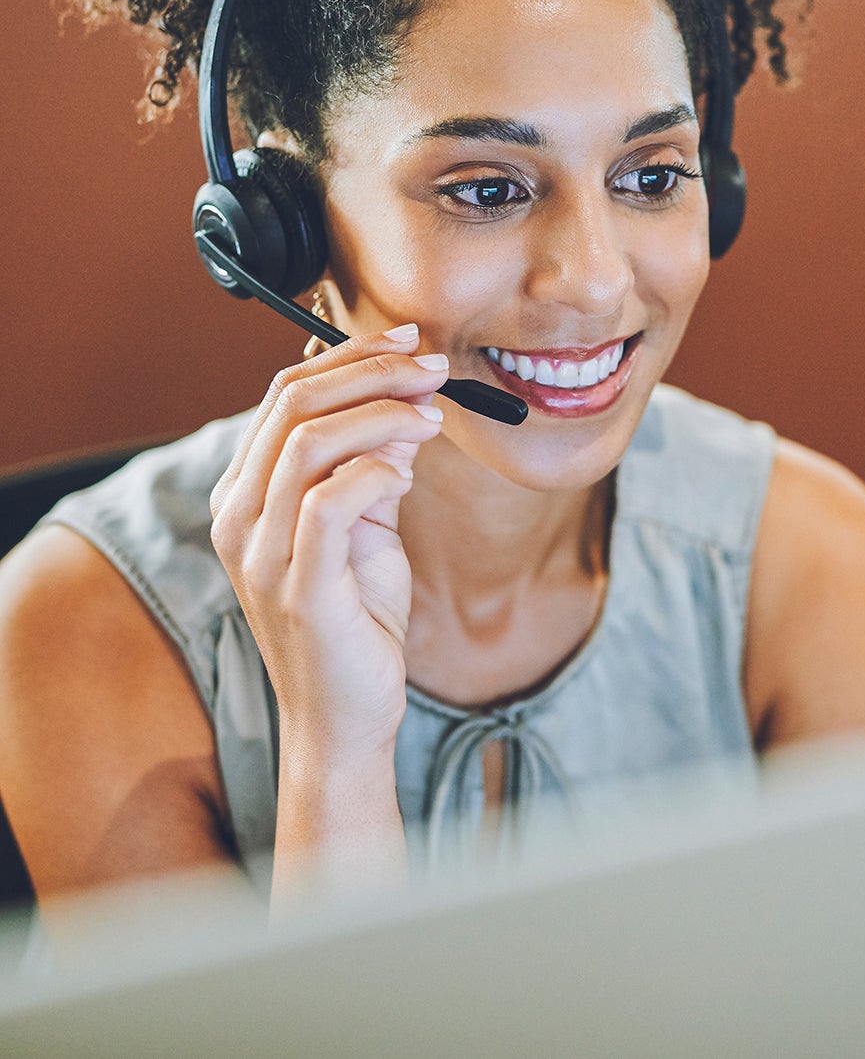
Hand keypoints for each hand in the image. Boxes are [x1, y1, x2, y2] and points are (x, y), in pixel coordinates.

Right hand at [209, 323, 446, 759]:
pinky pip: (328, 502)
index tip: (407, 342)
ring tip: (431, 419)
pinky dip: (375, 472)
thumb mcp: (369, 529)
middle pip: (292, 405)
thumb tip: (405, 408)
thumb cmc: (357, 621)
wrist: (346, 718)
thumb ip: (375, 467)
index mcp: (246, 494)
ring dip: (381, 414)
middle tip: (431, 368)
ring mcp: (259, 553)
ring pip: (308, 442)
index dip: (348, 358)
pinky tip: (408, 474)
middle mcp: (237, 517)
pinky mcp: (297, 587)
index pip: (285, 396)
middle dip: (371, 372)